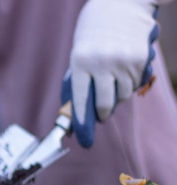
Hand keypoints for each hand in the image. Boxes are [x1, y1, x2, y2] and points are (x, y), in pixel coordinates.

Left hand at [62, 0, 159, 147]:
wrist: (121, 3)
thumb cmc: (93, 32)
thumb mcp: (78, 53)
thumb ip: (79, 81)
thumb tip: (75, 113)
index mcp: (80, 62)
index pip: (80, 101)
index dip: (82, 123)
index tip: (84, 140)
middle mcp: (102, 63)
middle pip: (103, 104)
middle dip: (102, 114)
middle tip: (101, 115)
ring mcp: (123, 61)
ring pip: (122, 96)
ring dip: (117, 96)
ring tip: (113, 80)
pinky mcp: (140, 59)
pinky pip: (135, 84)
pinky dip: (130, 83)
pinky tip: (124, 69)